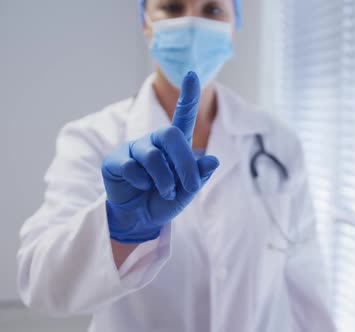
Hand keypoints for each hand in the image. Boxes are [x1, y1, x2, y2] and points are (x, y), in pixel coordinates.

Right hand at [102, 72, 218, 243]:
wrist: (139, 219)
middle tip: (189, 185)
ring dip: (165, 179)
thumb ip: (198, 176)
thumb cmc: (164, 200)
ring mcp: (133, 149)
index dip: (188, 96)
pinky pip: (133, 167)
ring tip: (166, 192)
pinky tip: (141, 187)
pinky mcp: (116, 161)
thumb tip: (212, 160)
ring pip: (154, 156)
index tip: (194, 74)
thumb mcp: (186, 191)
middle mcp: (154, 142)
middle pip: (171, 135)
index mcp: (174, 145)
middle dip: (184, 162)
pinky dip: (143, 183)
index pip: (182, 116)